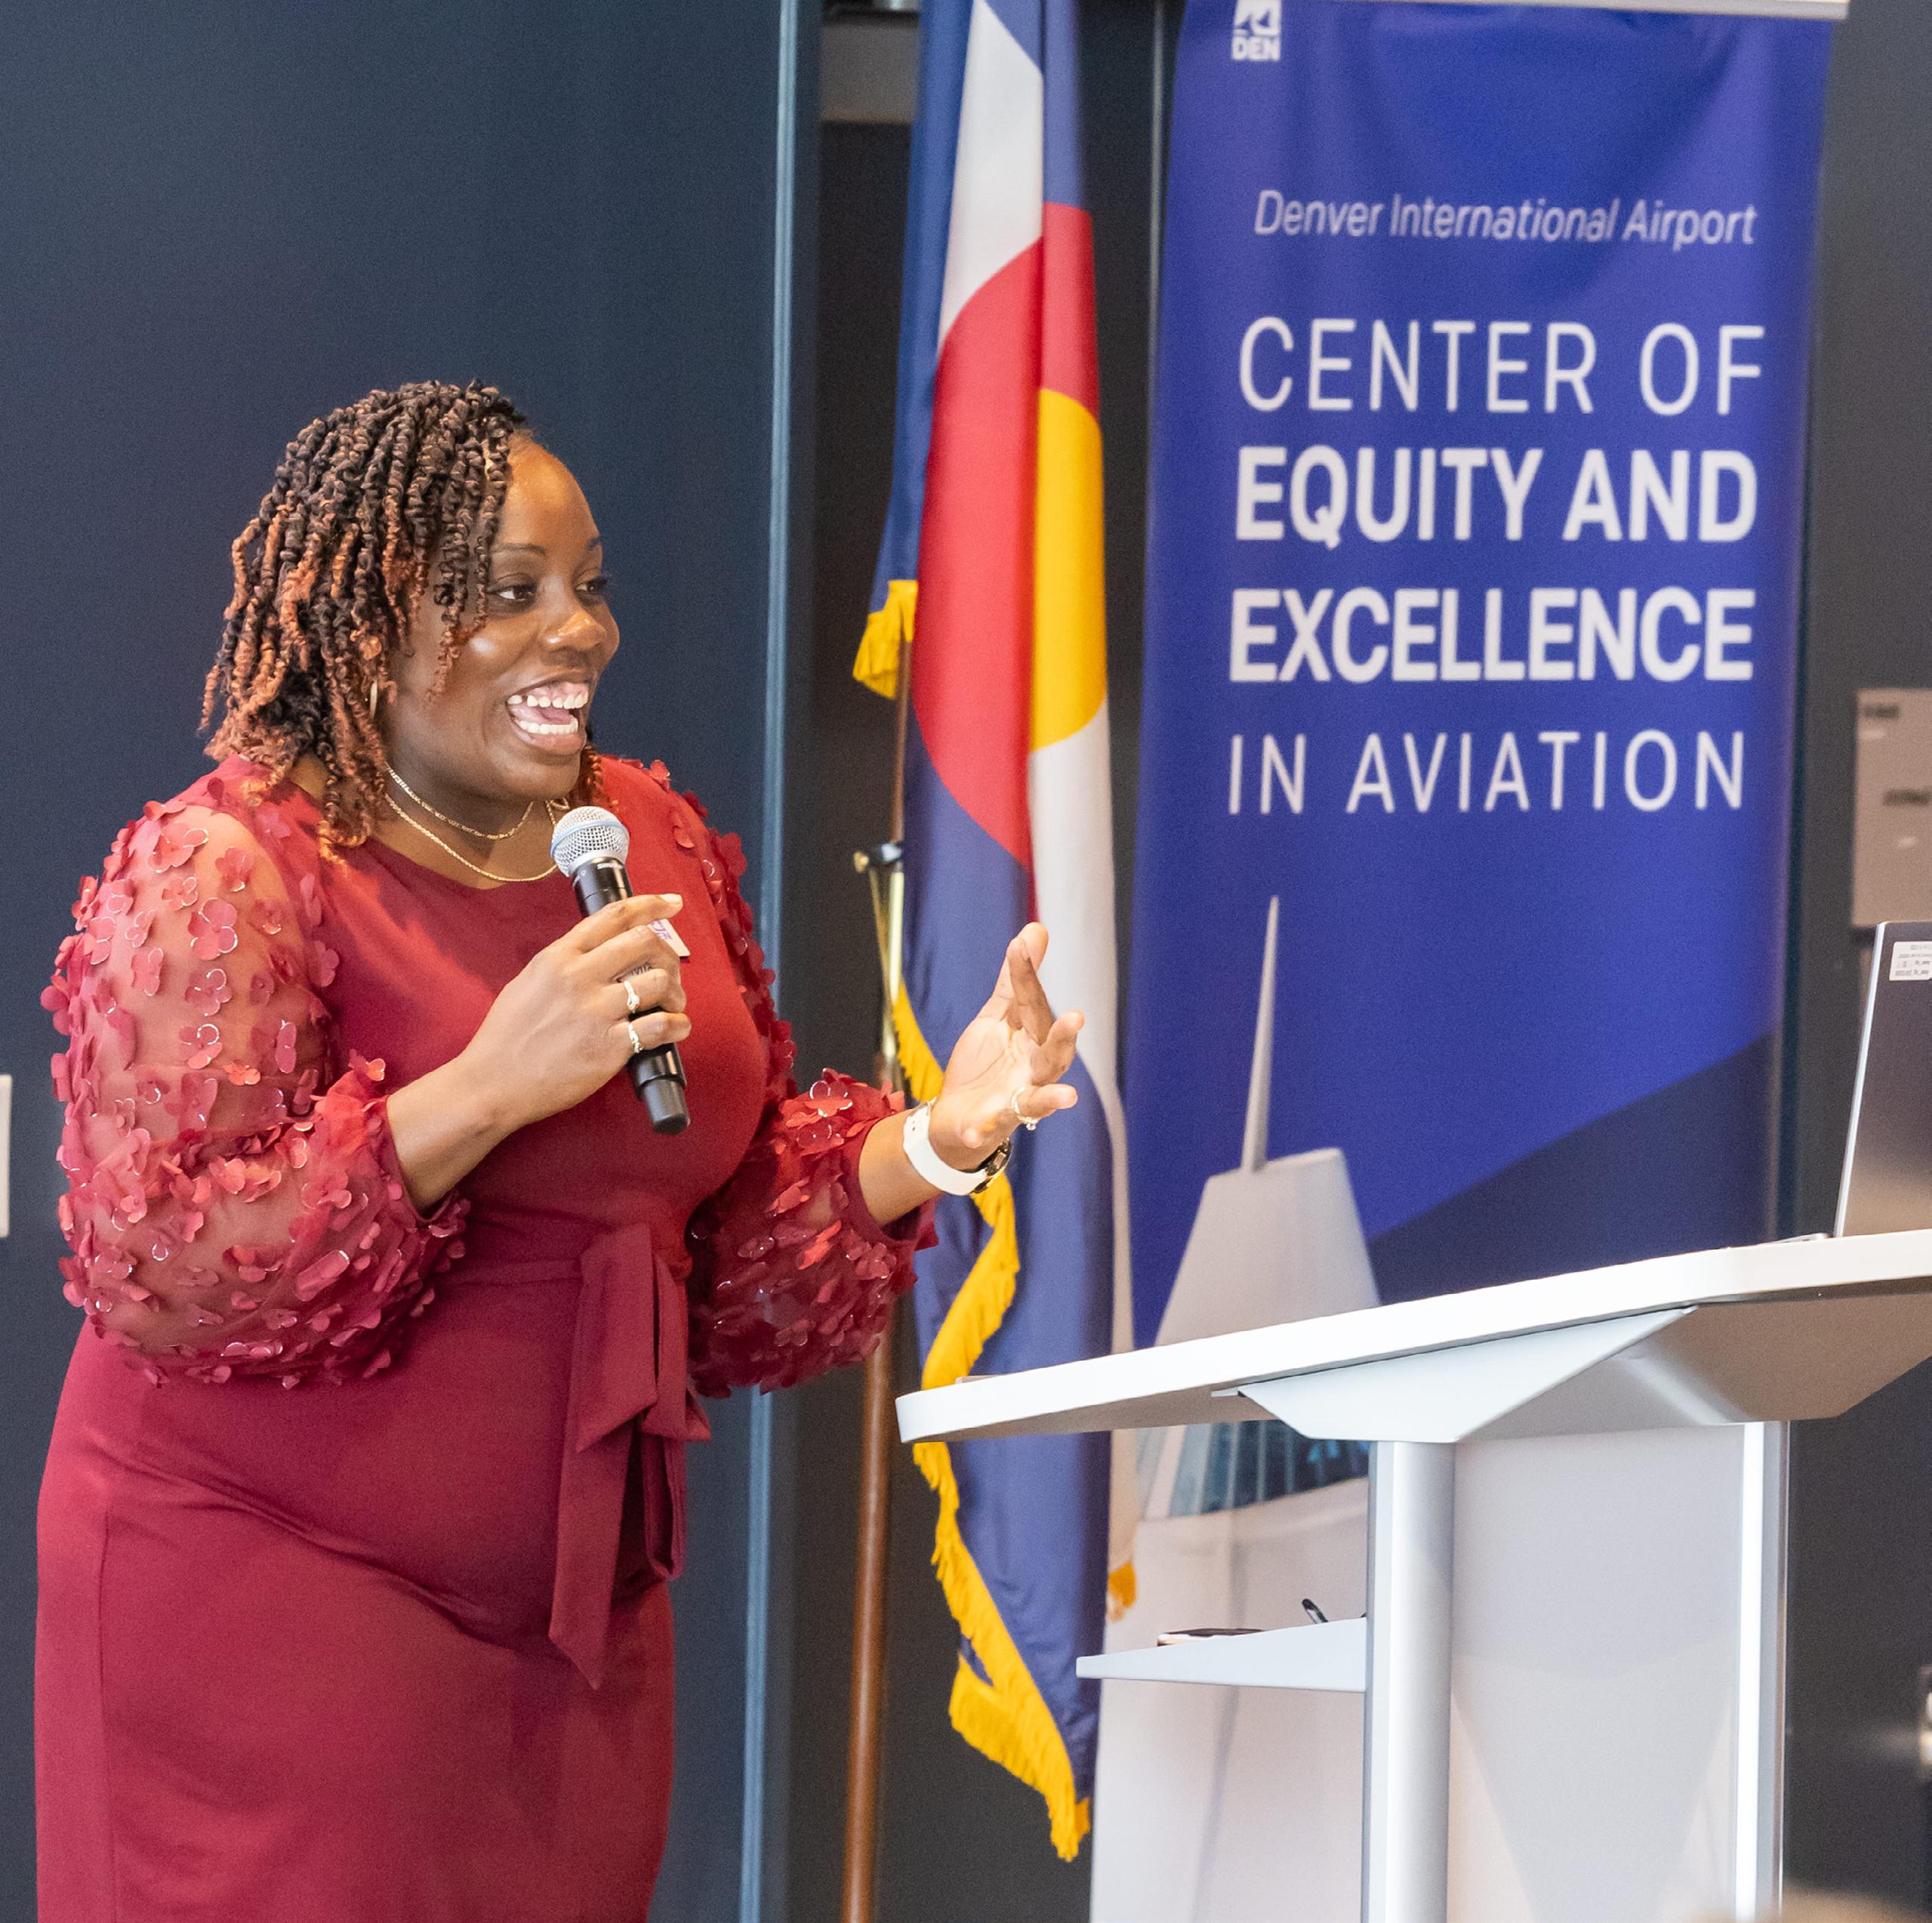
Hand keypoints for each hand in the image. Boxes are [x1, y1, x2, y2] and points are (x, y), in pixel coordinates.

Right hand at [452, 894, 690, 1132]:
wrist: (492, 1083)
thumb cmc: (506, 1036)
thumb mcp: (528, 982)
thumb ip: (563, 963)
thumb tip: (596, 952)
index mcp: (559, 957)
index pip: (614, 917)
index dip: (650, 905)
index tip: (672, 904)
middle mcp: (580, 976)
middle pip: (644, 942)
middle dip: (667, 953)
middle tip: (670, 970)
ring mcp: (597, 1011)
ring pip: (659, 981)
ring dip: (675, 991)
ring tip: (672, 1004)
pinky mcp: (610, 1046)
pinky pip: (660, 1026)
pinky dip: (678, 1026)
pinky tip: (677, 1028)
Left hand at [926, 923, 1082, 1169]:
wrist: (958, 1117)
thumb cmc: (986, 1064)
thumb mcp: (998, 1017)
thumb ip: (1015, 980)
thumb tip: (1036, 928)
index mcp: (1033, 1039)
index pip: (1031, 1003)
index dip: (1025, 974)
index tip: (1021, 944)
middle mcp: (1033, 1071)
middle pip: (1054, 1054)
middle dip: (1064, 1038)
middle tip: (1076, 1018)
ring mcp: (1015, 1100)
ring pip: (1038, 1099)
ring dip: (1052, 1099)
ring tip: (1069, 1098)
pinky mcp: (990, 1125)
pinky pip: (989, 1128)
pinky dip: (981, 1130)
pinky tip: (972, 1131)